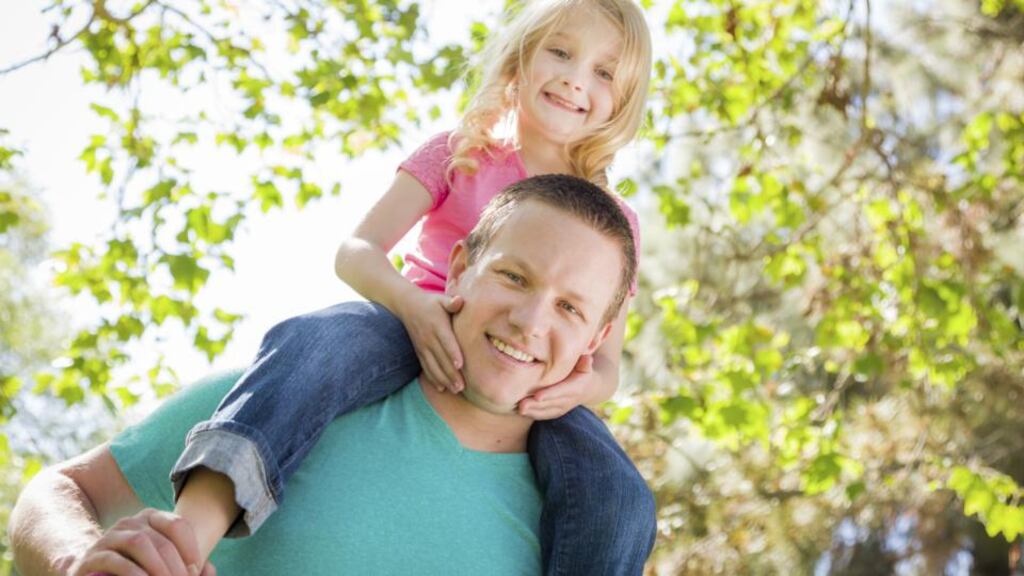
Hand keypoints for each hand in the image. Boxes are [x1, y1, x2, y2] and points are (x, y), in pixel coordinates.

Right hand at [68, 508, 215, 575]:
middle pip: (161, 539)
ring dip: (158, 567)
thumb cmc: (139, 570)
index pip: (178, 525)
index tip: (196, 571)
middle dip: (176, 566)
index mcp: (151, 518)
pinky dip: (133, 573)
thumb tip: (209, 569)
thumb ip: (188, 566)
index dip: (191, 549)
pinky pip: (115, 560)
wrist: (95, 574)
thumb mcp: (163, 565)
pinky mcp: (93, 556)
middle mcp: (130, 522)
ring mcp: (110, 536)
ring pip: (140, 542)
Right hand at [398, 292, 464, 393]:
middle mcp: (428, 338)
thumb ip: (451, 302)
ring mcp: (422, 346)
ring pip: (433, 366)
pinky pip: (426, 367)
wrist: (406, 305)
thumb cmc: (431, 302)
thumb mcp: (441, 299)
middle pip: (441, 358)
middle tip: (462, 386)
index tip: (460, 364)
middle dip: (451, 373)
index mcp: (436, 325)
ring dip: (444, 379)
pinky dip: (433, 378)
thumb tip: (459, 301)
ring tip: (455, 390)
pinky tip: (441, 388)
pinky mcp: (419, 351)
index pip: (446, 341)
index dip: (453, 352)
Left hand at [517, 355, 595, 419]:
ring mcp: (562, 408)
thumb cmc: (583, 372)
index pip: (561, 392)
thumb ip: (585, 363)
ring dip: (532, 411)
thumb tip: (586, 358)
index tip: (537, 396)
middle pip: (550, 404)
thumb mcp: (586, 366)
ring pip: (546, 411)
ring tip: (518, 409)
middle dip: (535, 405)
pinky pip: (544, 415)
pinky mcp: (556, 412)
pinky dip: (533, 414)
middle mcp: (569, 400)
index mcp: (575, 388)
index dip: (549, 394)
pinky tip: (521, 411)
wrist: (588, 389)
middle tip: (521, 405)